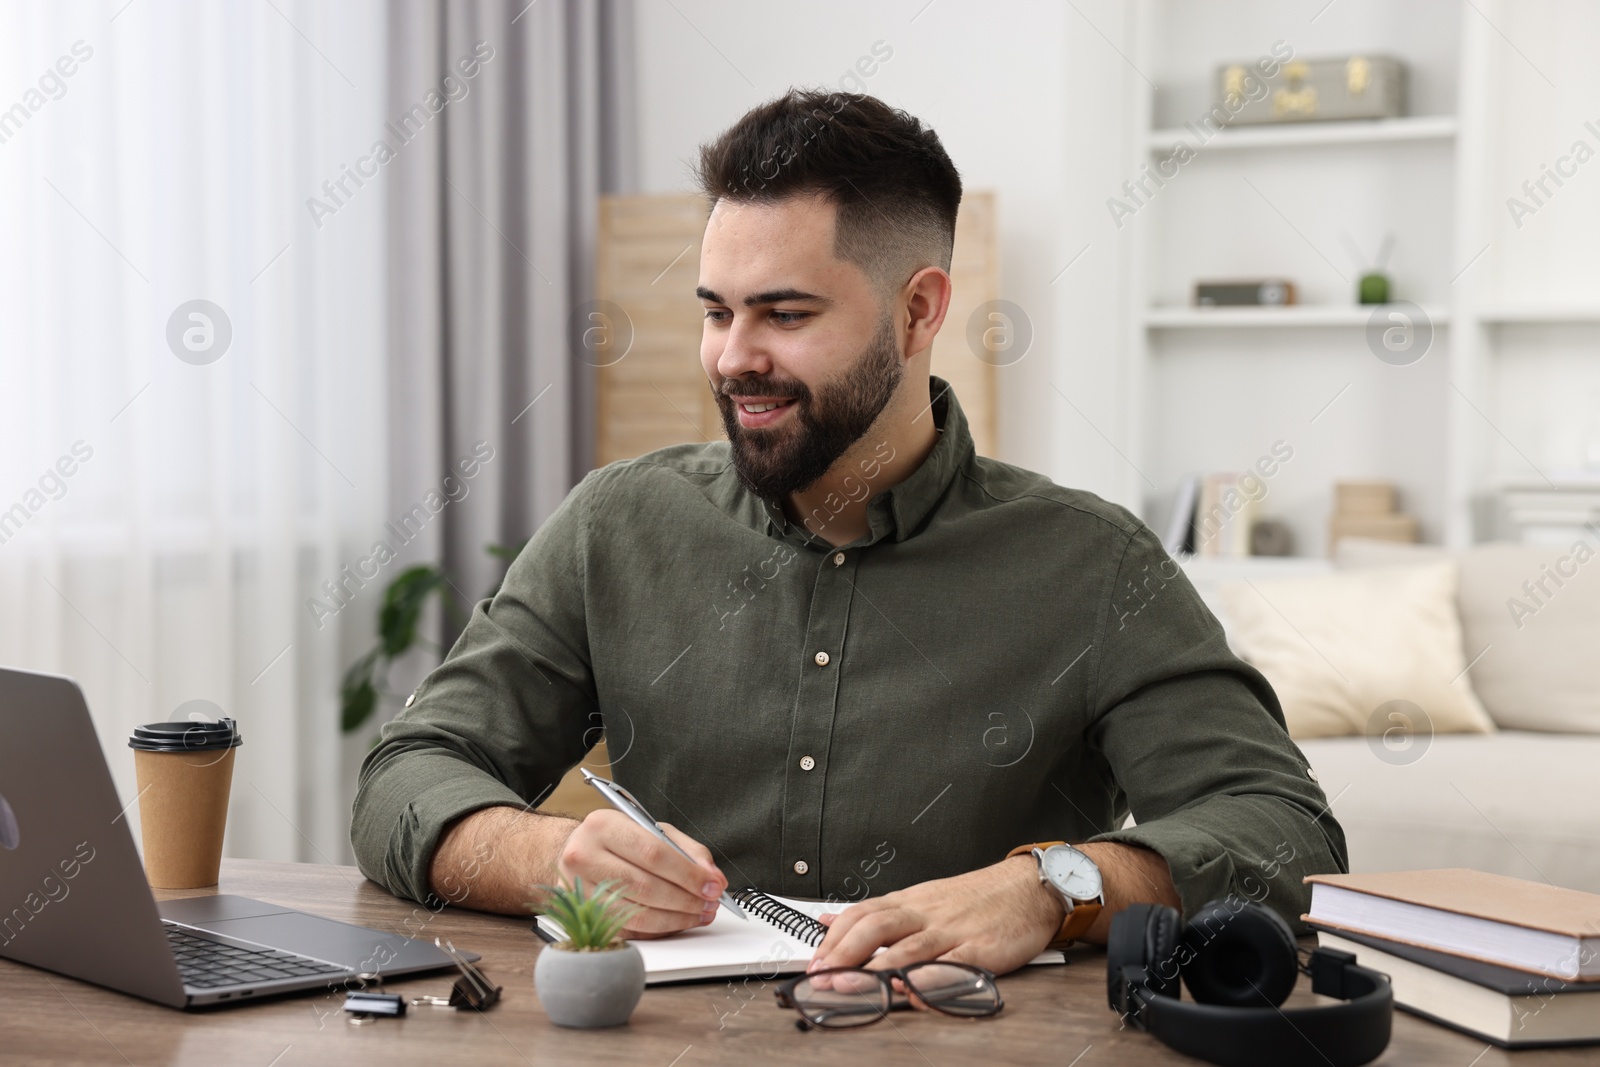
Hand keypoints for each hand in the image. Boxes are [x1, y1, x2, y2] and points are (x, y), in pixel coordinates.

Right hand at [556, 809, 728, 938]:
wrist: (575, 851)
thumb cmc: (617, 838)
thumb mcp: (650, 829)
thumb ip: (686, 849)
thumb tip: (713, 877)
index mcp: (603, 826)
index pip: (652, 853)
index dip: (688, 873)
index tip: (713, 885)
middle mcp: (585, 857)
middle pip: (645, 886)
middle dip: (686, 899)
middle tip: (711, 903)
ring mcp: (581, 890)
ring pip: (637, 914)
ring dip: (677, 918)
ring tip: (700, 914)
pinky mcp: (586, 916)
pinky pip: (629, 930)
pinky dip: (660, 929)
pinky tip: (678, 922)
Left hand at [810, 856, 1062, 976]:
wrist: (1028, 888)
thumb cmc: (976, 899)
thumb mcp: (921, 897)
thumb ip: (878, 912)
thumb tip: (830, 919)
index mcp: (910, 902)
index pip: (861, 914)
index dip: (833, 939)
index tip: (813, 963)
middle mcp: (925, 914)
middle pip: (875, 927)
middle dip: (843, 954)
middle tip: (821, 978)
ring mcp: (952, 932)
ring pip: (906, 947)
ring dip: (873, 970)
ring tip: (849, 987)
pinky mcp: (980, 950)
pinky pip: (950, 965)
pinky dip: (928, 978)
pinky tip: (910, 990)